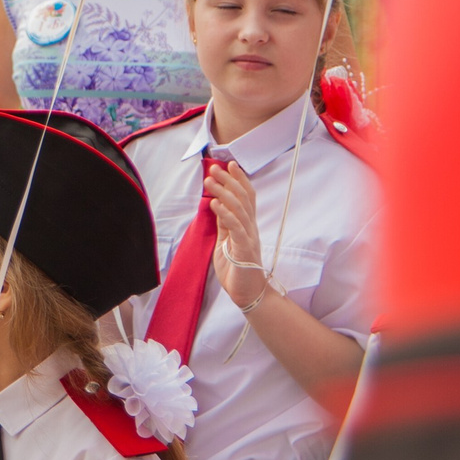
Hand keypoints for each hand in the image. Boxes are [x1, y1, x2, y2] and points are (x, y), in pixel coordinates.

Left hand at [207, 160, 267, 307]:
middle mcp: (250, 228)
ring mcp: (248, 237)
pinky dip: (225, 214)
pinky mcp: (244, 249)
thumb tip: (217, 205)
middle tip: (214, 168)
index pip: (246, 197)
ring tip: (209, 182)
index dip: (239, 179)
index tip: (229, 164)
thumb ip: (224, 224)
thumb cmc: (237, 271)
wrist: (248, 294)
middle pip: (243, 198)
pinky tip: (214, 204)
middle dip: (228, 180)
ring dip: (223, 193)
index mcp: (247, 226)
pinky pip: (235, 227)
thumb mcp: (226, 243)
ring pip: (238, 208)